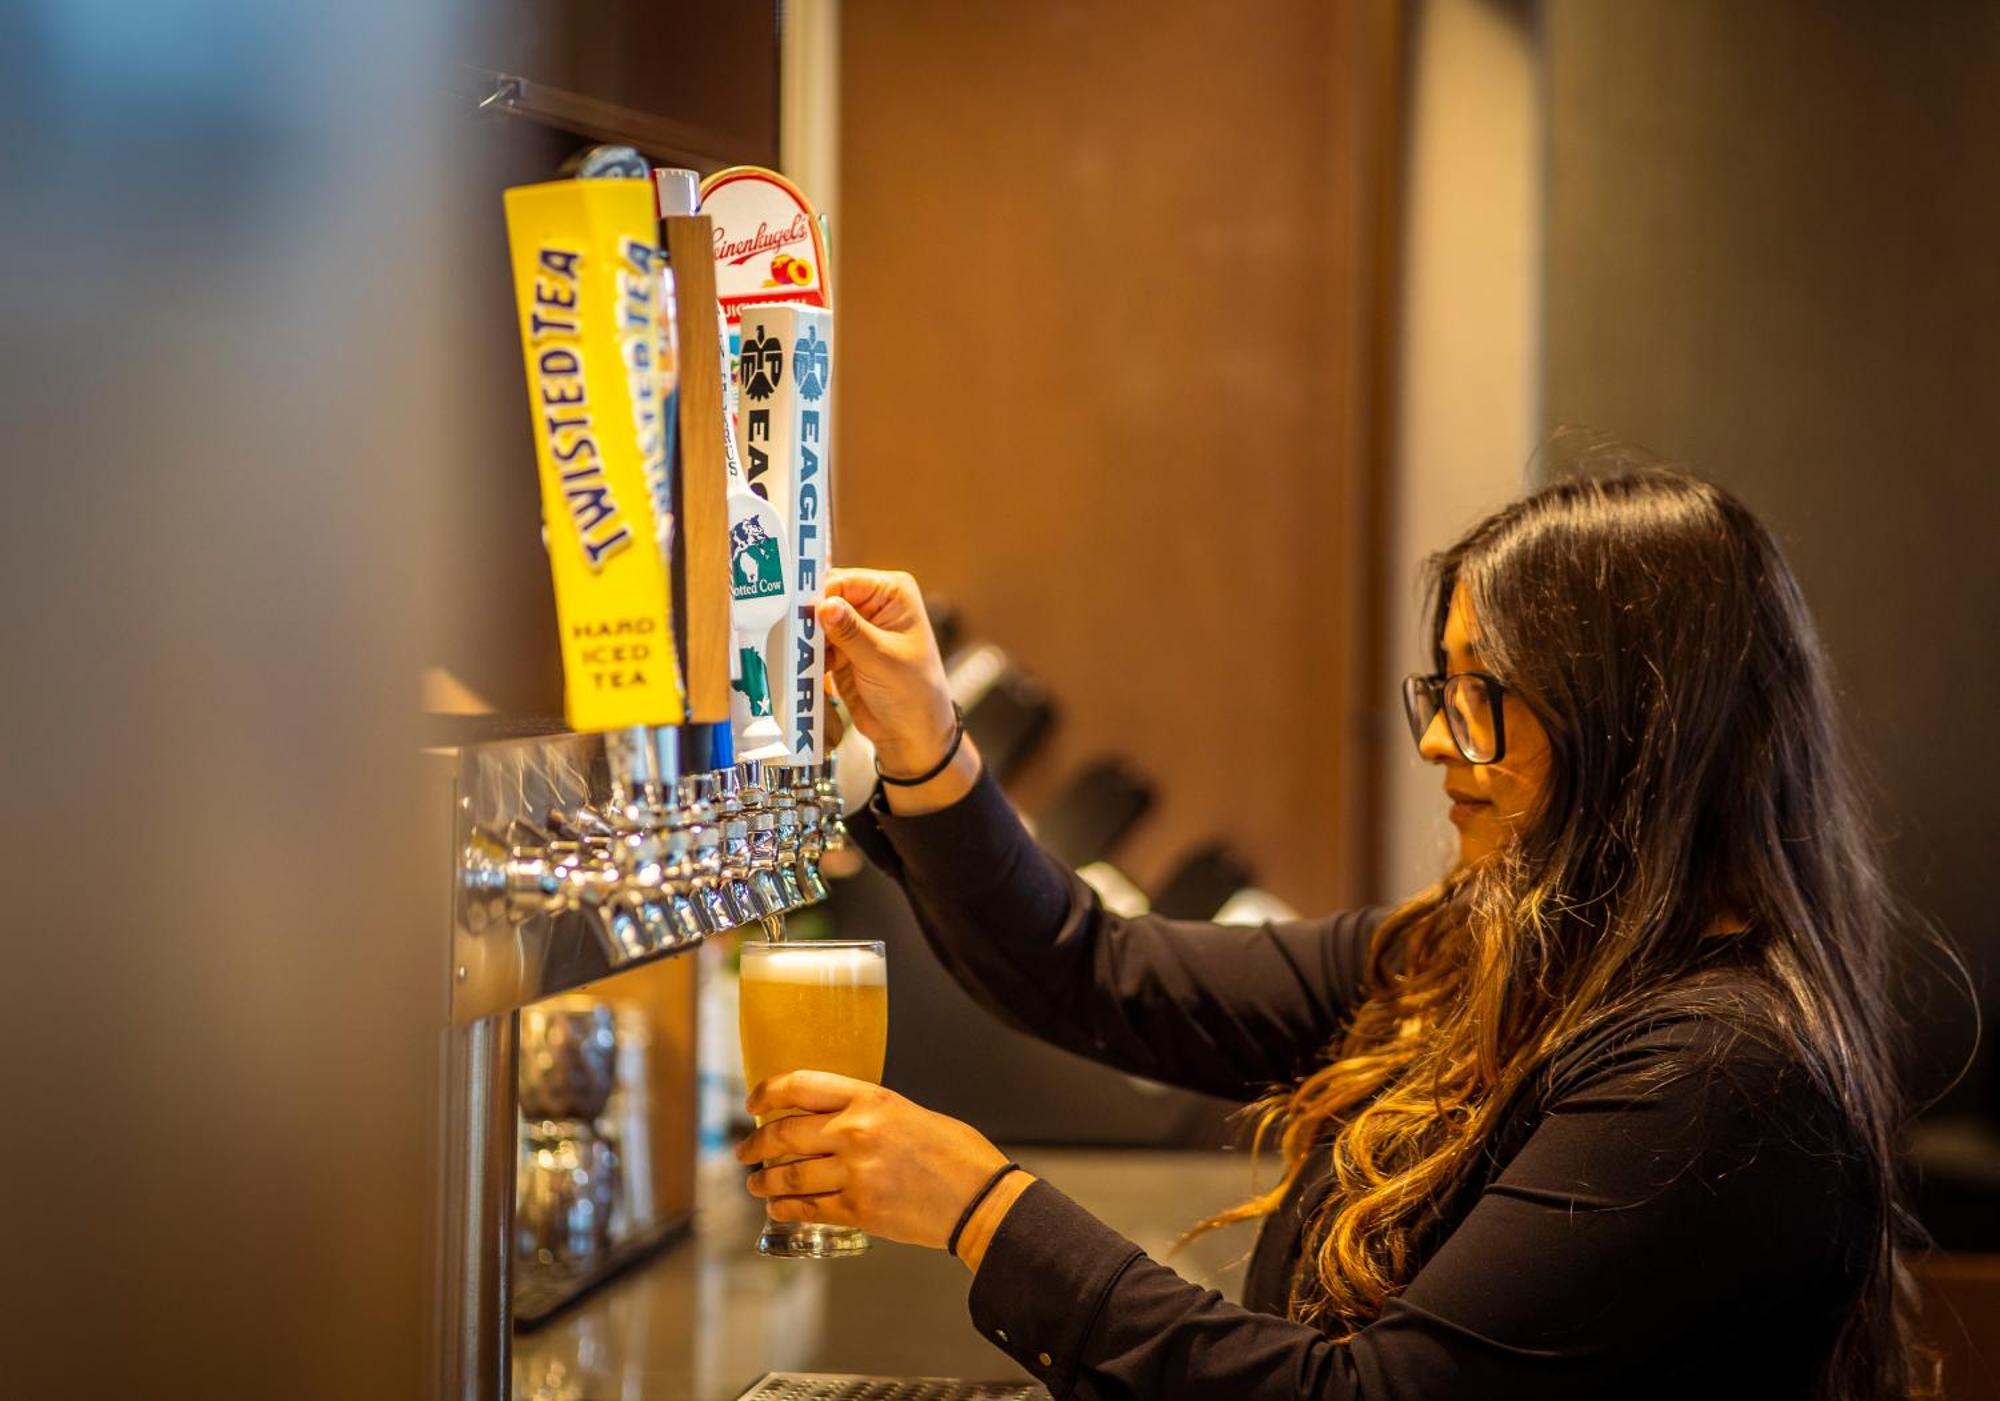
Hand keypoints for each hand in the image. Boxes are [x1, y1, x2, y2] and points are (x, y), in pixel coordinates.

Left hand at [736, 1071, 1029, 1259]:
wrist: (981, 1199)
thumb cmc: (955, 1154)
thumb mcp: (909, 1113)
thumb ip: (868, 1114)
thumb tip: (830, 1122)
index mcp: (871, 1099)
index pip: (801, 1085)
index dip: (767, 1093)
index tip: (752, 1102)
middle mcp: (856, 1132)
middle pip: (784, 1134)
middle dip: (755, 1145)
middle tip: (744, 1151)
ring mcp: (856, 1173)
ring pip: (789, 1176)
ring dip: (764, 1182)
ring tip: (756, 1184)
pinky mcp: (860, 1210)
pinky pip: (808, 1208)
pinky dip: (786, 1209)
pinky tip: (778, 1208)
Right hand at [816, 568, 956, 776]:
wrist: (911, 735)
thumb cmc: (913, 694)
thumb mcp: (882, 659)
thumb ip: (851, 632)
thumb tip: (824, 605)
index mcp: (892, 594)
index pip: (844, 581)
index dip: (819, 596)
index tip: (798, 614)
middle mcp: (873, 604)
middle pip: (825, 599)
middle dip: (808, 620)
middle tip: (792, 638)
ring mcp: (855, 627)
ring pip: (815, 623)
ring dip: (806, 641)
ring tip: (800, 658)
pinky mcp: (841, 650)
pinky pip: (814, 645)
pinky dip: (808, 656)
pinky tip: (806, 669)